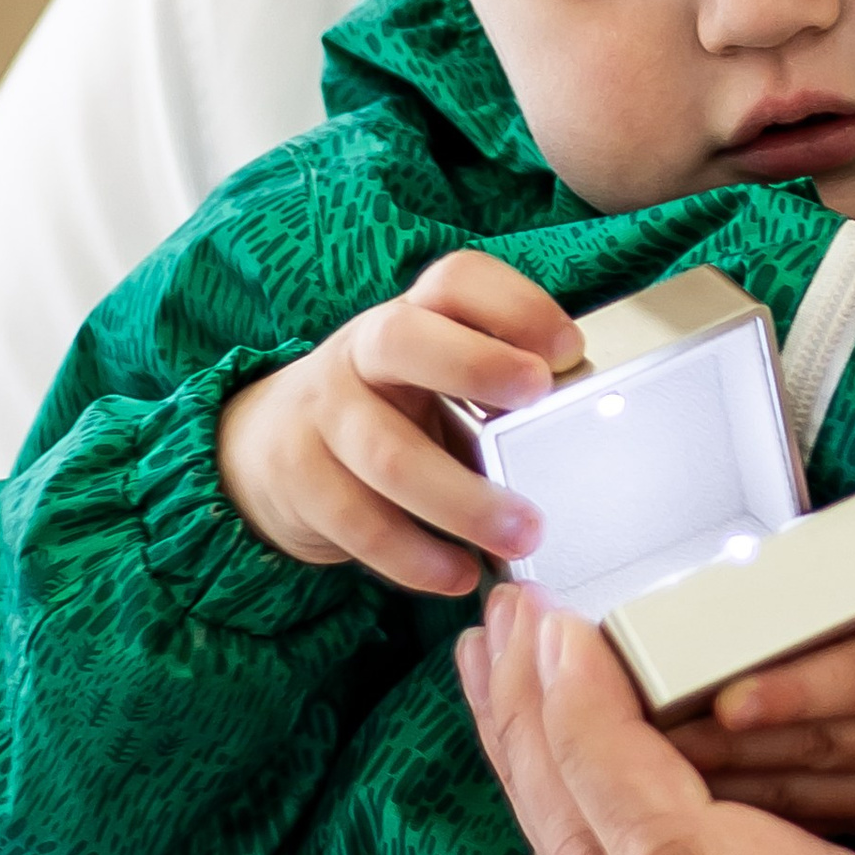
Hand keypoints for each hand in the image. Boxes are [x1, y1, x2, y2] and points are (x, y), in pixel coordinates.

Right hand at [218, 253, 584, 596]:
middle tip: (538, 396)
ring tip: (522, 534)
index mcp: (414, 315)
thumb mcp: (439, 380)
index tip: (569, 348)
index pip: (457, 281)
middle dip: (475, 365)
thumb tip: (582, 426)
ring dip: (462, 500)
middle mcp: (361, 351)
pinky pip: (357, 521)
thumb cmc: (388, 408)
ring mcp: (322, 412)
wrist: (273, 444)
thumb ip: (499, 392)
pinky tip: (456, 572)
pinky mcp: (298, 478)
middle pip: (404, 339)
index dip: (515, 305)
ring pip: (387, 453)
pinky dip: (413, 556)